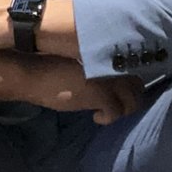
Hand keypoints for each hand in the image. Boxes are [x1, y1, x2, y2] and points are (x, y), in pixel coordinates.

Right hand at [26, 56, 142, 124]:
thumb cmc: (51, 65)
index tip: (120, 90)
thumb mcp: (79, 61)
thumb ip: (98, 66)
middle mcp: (114, 63)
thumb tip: (110, 77)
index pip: (135, 67)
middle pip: (138, 84)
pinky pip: (117, 112)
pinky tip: (96, 118)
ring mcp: (109, 78)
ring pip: (133, 100)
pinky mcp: (100, 94)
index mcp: (109, 52)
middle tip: (116, 103)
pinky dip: (108, 118)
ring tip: (106, 110)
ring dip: (122, 109)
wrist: (33, 73)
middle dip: (129, 97)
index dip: (130, 81)